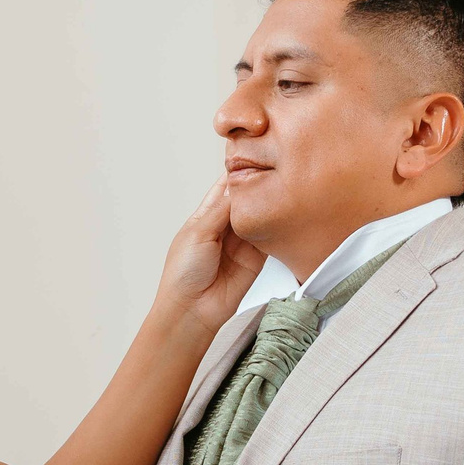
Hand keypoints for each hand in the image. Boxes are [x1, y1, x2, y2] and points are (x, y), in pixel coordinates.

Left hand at [155, 180, 266, 336]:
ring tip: (278, 188)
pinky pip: (269, 237)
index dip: (236, 172)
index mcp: (205, 217)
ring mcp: (242, 242)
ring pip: (259, 215)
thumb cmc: (184, 273)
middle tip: (271, 170)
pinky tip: (279, 213)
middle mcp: (225, 227)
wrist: (193, 310)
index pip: (224, 188)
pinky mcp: (256, 258)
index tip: (250, 155)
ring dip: (266, 205)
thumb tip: (239, 185)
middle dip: (256, 187)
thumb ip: (221, 209)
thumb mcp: (198, 232)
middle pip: (245, 199)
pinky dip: (275, 226)